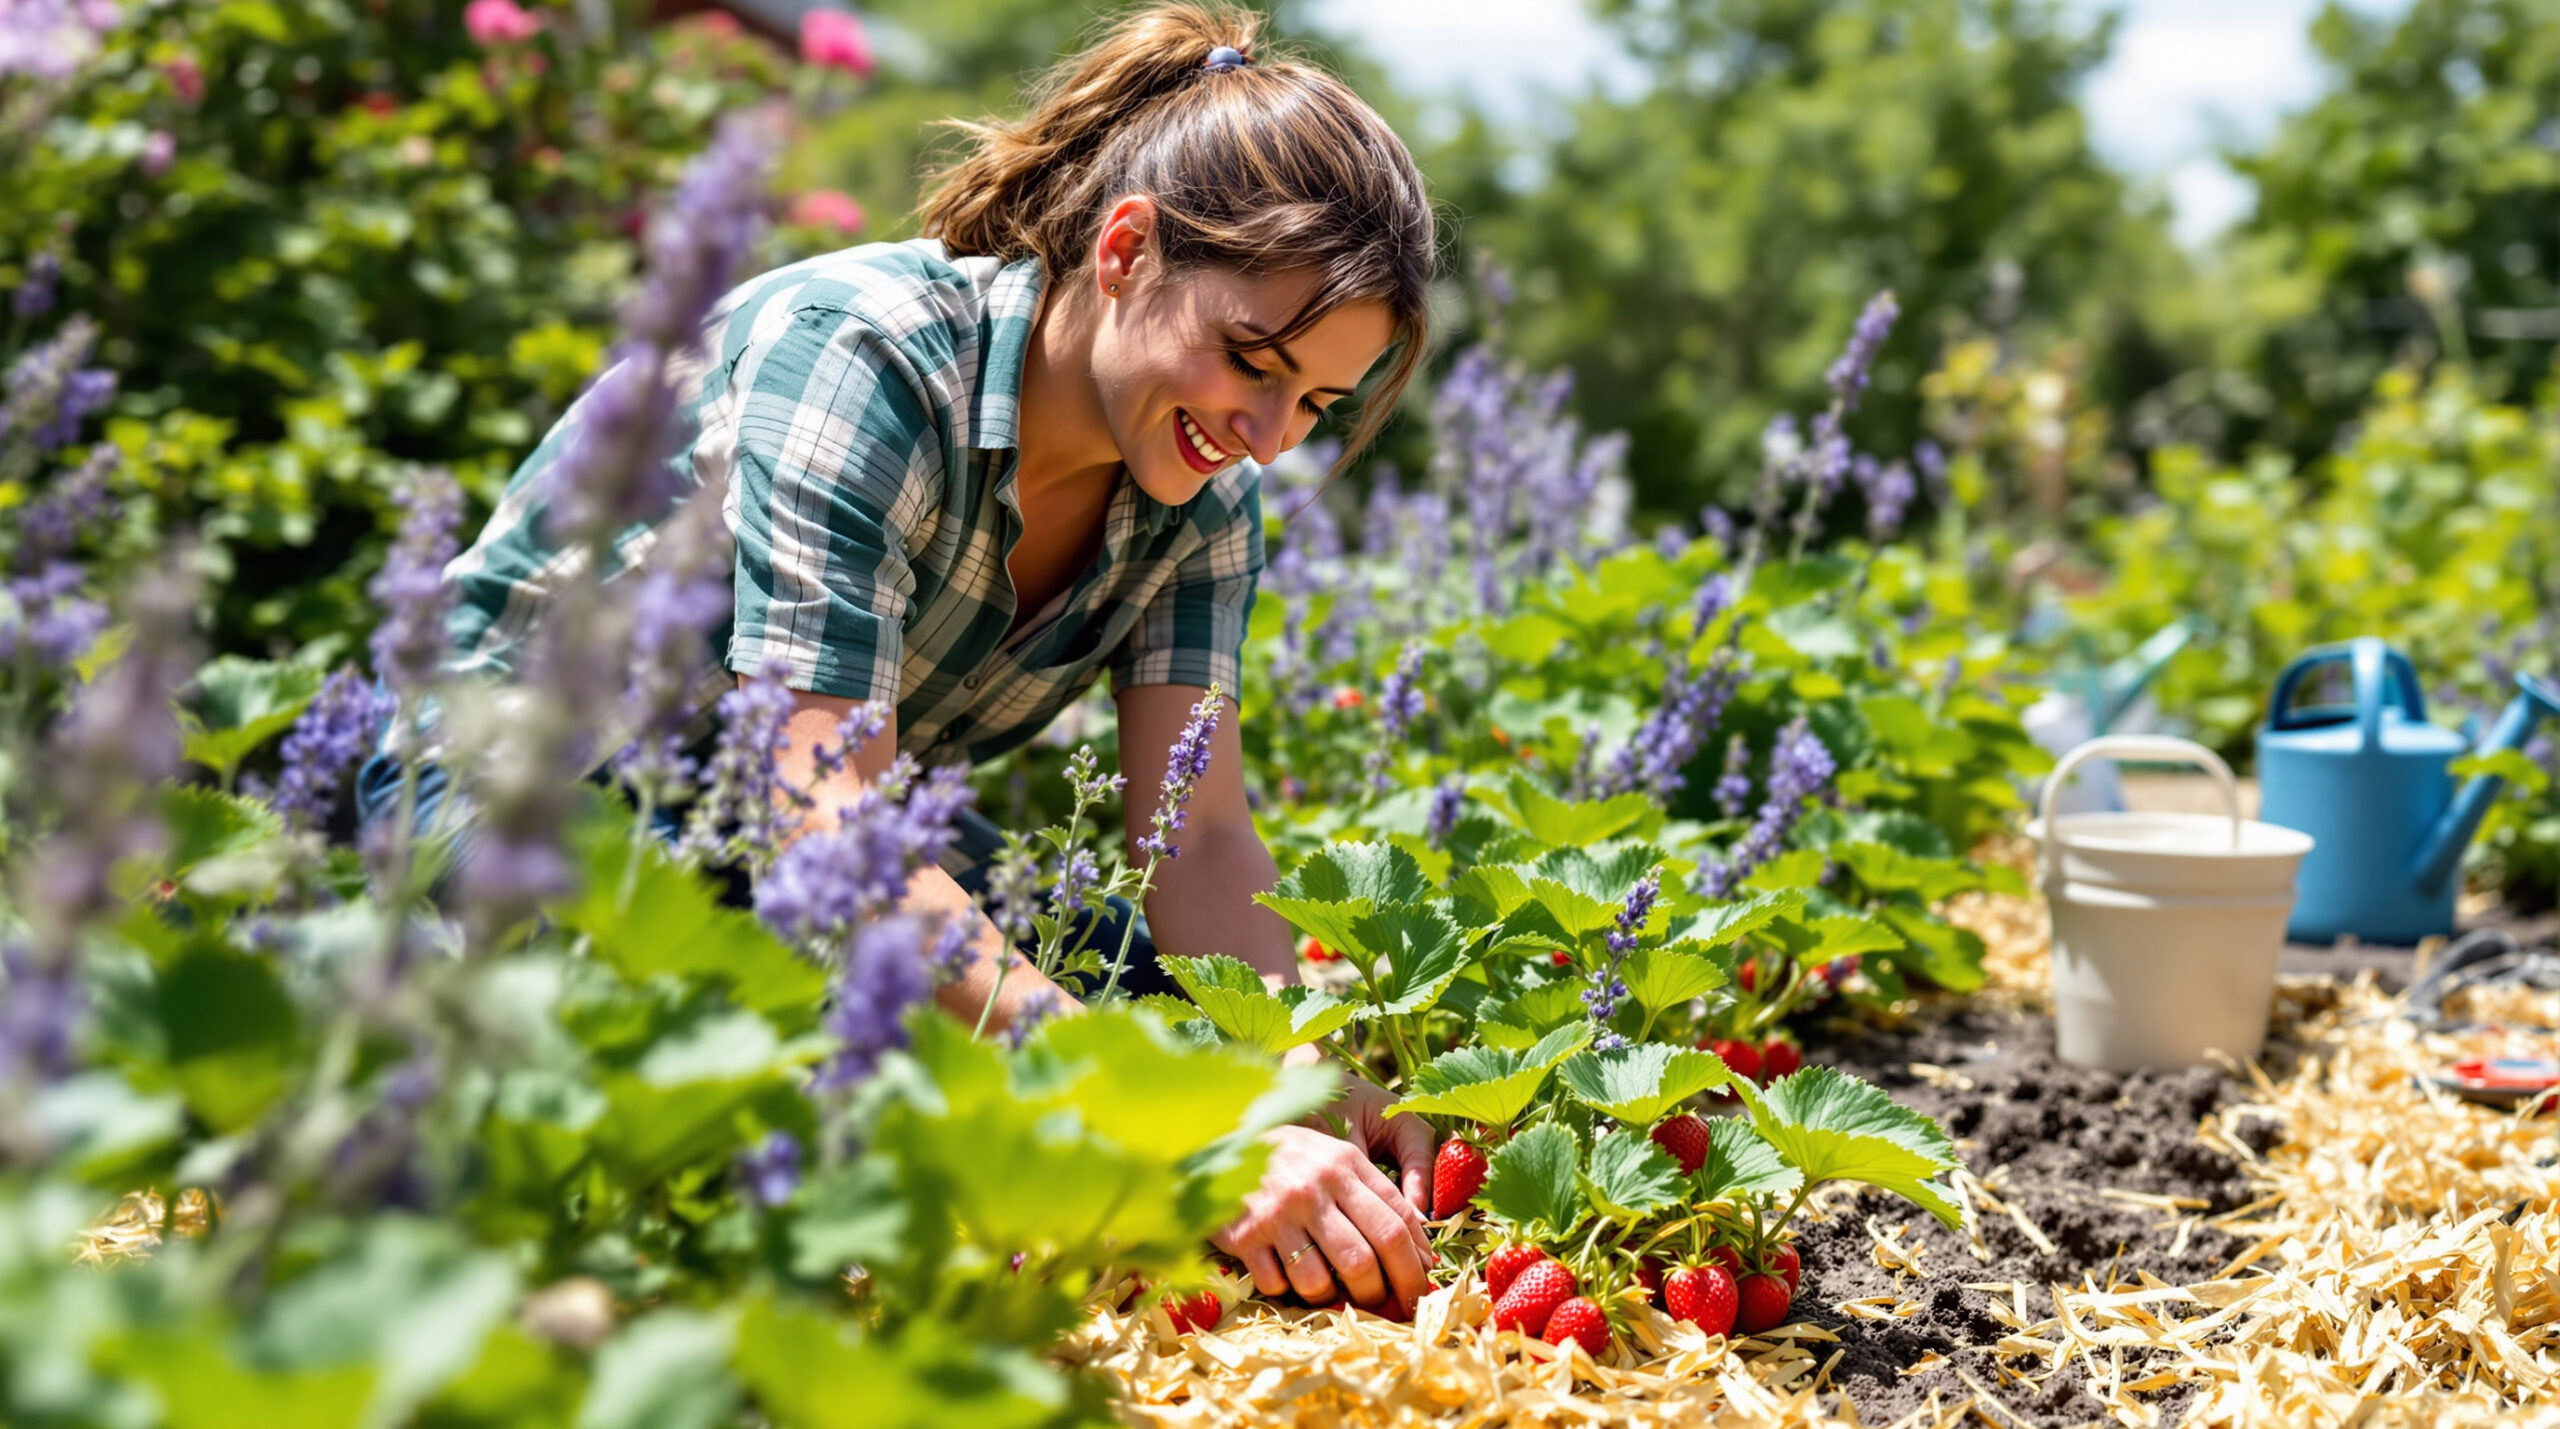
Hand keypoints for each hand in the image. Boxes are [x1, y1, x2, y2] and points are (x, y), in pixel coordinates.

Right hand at [1212, 1084, 1437, 1308]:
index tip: (1420, 1287)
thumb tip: (1419, 1248)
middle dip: (1385, 1293)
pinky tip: (1288, 1278)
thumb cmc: (1288, 1158)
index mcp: (1345, 1163)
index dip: (1416, 1263)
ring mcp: (1279, 1213)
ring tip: (1334, 1294)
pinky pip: (1279, 1286)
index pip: (1399, 1221)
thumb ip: (1374, 1193)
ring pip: (1322, 1282)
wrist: (1217, 1146)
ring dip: (1334, 1299)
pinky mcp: (1246, 1236)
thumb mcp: (1333, 1157)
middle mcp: (1314, 1186)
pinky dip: (1288, 1292)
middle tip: (1388, 1306)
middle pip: (1367, 1258)